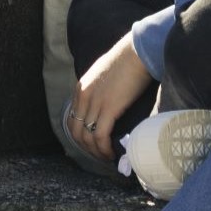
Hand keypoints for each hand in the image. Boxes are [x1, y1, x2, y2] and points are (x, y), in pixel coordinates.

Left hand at [70, 42, 154, 161]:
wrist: (137, 52)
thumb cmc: (126, 62)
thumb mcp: (103, 76)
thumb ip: (100, 90)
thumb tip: (108, 105)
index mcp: (81, 89)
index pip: (72, 119)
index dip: (80, 136)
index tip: (92, 144)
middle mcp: (83, 96)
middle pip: (76, 131)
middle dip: (86, 148)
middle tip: (100, 155)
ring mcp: (94, 103)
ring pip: (87, 137)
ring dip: (96, 152)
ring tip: (107, 158)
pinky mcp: (108, 108)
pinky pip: (100, 135)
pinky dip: (104, 148)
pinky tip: (112, 153)